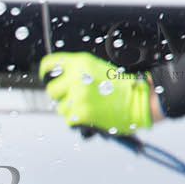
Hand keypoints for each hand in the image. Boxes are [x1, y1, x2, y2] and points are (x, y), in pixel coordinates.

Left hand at [40, 52, 155, 134]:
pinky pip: (69, 120)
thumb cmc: (118, 86)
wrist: (138, 100)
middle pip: (51, 89)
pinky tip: (92, 114)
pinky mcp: (80, 113)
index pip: (49, 64)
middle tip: (75, 97)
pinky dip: (78, 120)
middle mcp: (76, 77)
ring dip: (71, 109)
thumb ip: (74, 72)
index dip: (46, 72)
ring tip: (89, 105)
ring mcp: (77, 96)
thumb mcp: (95, 68)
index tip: (47, 77)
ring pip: (60, 107)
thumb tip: (54, 79)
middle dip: (60, 95)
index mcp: (80, 63)